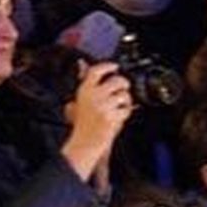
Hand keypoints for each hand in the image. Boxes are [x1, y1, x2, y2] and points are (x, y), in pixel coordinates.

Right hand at [60, 62, 132, 182]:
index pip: (96, 71)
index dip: (107, 66)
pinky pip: (126, 109)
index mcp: (84, 90)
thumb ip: (86, 84)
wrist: (84, 142)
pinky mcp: (112, 116)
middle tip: (123, 89)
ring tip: (118, 108)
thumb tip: (83, 64)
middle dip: (124, 84)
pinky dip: (125, 114)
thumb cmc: (83, 124)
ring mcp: (103, 106)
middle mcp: (94, 96)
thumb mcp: (80, 101)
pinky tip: (118, 118)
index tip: (114, 66)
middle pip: (116, 80)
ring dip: (125, 101)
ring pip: (124, 95)